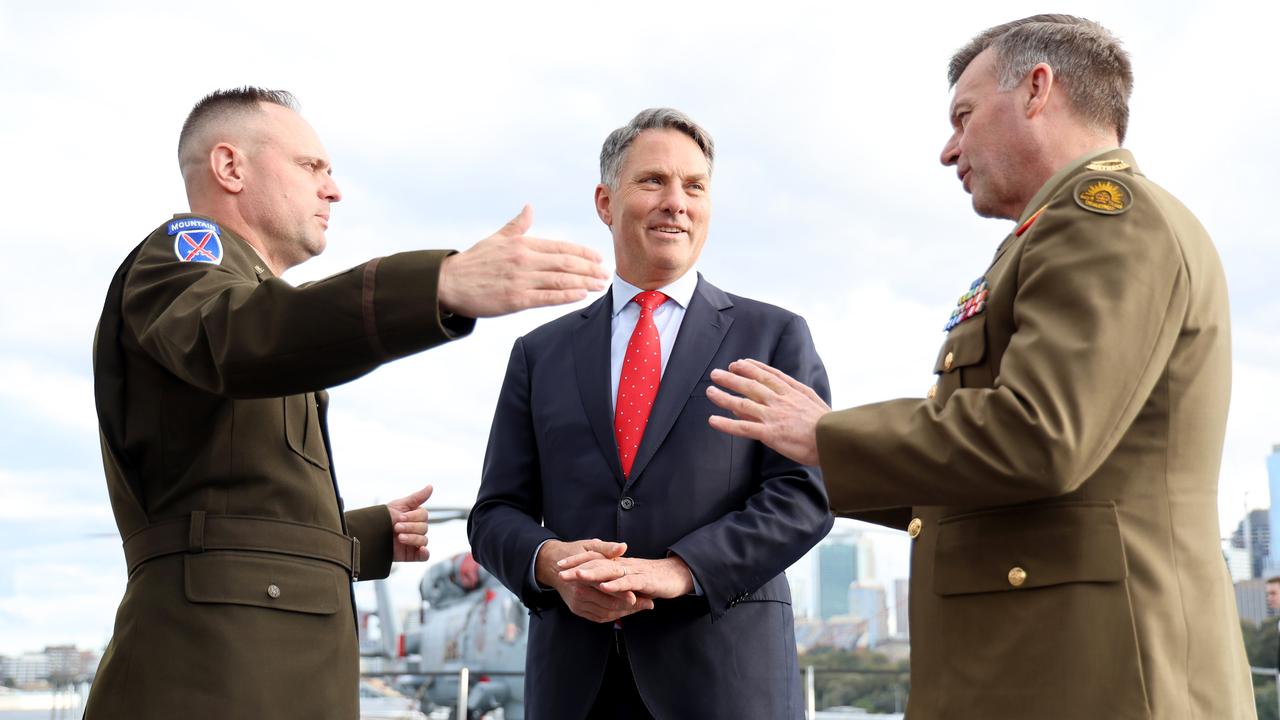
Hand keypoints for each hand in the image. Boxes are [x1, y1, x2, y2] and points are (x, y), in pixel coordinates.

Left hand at [387, 484, 432, 561]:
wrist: (368, 535)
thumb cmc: (383, 518)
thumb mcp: (399, 505)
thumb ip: (416, 497)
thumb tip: (430, 487)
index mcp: (415, 517)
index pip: (423, 515)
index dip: (413, 517)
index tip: (400, 517)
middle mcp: (416, 529)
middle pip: (424, 528)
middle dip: (410, 527)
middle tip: (396, 527)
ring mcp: (415, 542)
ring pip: (423, 540)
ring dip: (412, 538)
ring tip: (399, 538)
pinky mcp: (412, 554)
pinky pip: (424, 556)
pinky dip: (424, 553)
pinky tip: (420, 550)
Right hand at [437, 205, 608, 316]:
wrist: (450, 283)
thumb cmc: (474, 261)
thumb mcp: (496, 238)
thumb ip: (517, 225)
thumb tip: (529, 208)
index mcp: (522, 244)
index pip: (560, 246)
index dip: (583, 252)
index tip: (598, 258)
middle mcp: (524, 260)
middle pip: (566, 263)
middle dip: (589, 268)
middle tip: (605, 274)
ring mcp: (520, 280)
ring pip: (560, 280)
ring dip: (584, 282)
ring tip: (599, 285)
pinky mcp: (515, 300)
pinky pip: (547, 297)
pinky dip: (566, 296)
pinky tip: (581, 295)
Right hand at [536, 539, 653, 622]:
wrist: (552, 565)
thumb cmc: (574, 552)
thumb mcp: (589, 546)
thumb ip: (607, 548)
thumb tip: (623, 547)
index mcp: (583, 578)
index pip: (608, 588)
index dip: (625, 593)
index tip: (642, 596)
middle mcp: (580, 593)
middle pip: (610, 605)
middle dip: (631, 606)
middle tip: (649, 603)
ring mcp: (578, 604)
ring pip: (606, 614)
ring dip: (625, 613)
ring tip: (641, 607)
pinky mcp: (578, 610)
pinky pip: (599, 617)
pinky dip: (614, 616)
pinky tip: (625, 610)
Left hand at [558, 554, 694, 599]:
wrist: (677, 575)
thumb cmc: (652, 578)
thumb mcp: (629, 578)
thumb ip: (615, 579)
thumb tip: (598, 582)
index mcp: (619, 563)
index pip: (595, 559)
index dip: (577, 561)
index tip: (560, 565)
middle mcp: (624, 564)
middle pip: (598, 563)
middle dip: (578, 567)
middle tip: (560, 571)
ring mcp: (634, 571)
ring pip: (610, 571)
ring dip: (593, 573)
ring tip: (577, 576)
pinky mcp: (646, 581)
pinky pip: (629, 582)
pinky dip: (616, 585)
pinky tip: (604, 587)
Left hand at [705, 358, 830, 465]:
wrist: (835, 439)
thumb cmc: (828, 424)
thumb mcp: (813, 400)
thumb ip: (795, 391)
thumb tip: (779, 388)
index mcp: (791, 392)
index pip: (767, 375)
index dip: (750, 368)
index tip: (738, 363)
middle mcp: (780, 401)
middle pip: (751, 385)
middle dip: (731, 377)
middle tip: (716, 373)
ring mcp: (774, 416)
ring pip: (743, 403)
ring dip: (724, 396)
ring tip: (709, 391)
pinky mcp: (771, 434)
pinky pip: (744, 427)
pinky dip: (726, 424)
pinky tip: (712, 421)